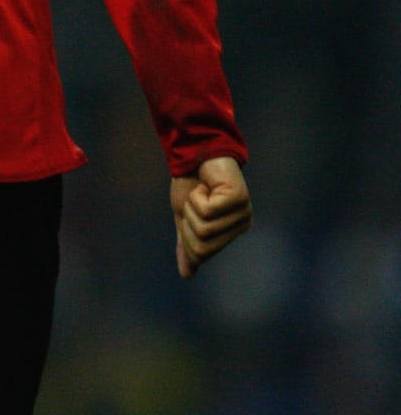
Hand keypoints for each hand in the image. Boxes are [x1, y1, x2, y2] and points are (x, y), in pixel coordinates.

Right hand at [171, 155, 251, 277]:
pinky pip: (208, 210)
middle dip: (188, 222)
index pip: (202, 253)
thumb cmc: (191, 184)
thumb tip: (187, 275)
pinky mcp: (239, 197)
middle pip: (203, 244)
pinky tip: (205, 185)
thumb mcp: (185, 218)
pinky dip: (197, 196)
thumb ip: (187, 244)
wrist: (193, 154)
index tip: (190, 211)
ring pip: (205, 227)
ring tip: (200, 191)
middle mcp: (242, 224)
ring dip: (192, 206)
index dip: (186, 234)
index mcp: (231, 233)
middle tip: (194, 200)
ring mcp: (243, 211)